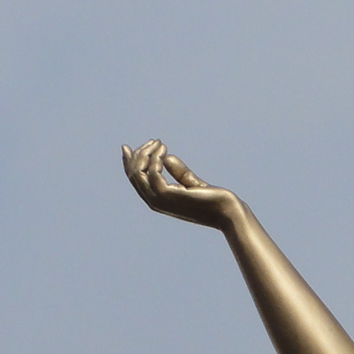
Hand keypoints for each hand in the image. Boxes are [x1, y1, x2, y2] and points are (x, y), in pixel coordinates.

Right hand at [122, 139, 241, 229]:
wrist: (226, 211)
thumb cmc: (211, 200)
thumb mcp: (191, 182)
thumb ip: (178, 171)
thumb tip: (166, 157)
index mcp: (157, 200)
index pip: (136, 180)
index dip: (129, 163)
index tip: (127, 147)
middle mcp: (154, 201)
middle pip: (134, 175)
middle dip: (139, 155)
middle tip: (154, 141)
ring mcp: (160, 200)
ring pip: (139, 173)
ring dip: (147, 154)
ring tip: (160, 143)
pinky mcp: (168, 195)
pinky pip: (153, 173)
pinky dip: (155, 159)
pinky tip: (164, 150)